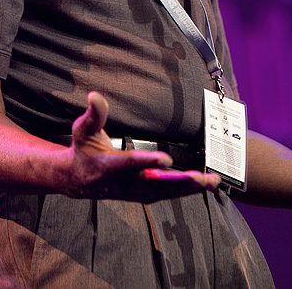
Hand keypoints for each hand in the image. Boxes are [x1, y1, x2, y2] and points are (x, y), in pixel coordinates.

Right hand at [62, 91, 221, 201]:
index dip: (148, 162)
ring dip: (190, 188)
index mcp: (109, 167)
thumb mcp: (83, 130)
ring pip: (166, 192)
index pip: (130, 164)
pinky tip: (206, 184)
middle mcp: (125, 183)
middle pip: (156, 184)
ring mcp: (136, 191)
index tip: (166, 159)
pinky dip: (188, 190)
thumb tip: (95, 96)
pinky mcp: (145, 194)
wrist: (78, 180)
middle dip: (179, 182)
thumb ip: (93, 114)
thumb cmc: (84, 151)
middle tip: (201, 178)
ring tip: (213, 181)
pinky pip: (169, 194)